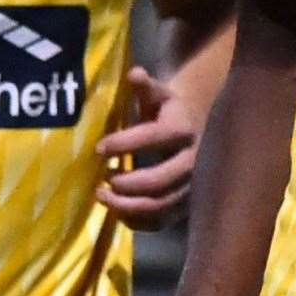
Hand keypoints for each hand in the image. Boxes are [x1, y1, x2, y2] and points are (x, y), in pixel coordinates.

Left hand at [94, 67, 198, 230]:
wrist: (196, 128)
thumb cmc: (168, 110)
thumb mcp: (158, 95)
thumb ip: (145, 87)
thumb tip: (134, 73)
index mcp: (183, 129)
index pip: (152, 138)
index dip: (123, 144)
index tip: (98, 148)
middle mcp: (192, 161)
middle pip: (157, 181)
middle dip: (124, 184)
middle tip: (100, 180)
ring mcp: (190, 186)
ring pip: (158, 206)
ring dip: (126, 206)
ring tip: (102, 195)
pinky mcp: (185, 205)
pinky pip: (161, 222)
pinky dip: (136, 221)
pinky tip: (118, 211)